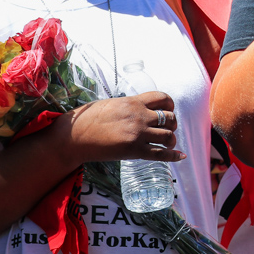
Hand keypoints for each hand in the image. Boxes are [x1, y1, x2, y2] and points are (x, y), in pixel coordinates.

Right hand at [64, 91, 183, 163]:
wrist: (73, 137)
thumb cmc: (88, 119)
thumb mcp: (112, 104)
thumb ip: (130, 105)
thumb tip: (141, 108)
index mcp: (133, 102)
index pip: (163, 98)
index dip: (169, 104)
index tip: (168, 109)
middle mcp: (139, 116)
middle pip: (169, 117)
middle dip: (172, 124)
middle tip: (167, 129)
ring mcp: (138, 134)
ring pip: (168, 136)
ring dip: (171, 139)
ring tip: (167, 143)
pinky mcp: (134, 151)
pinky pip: (160, 154)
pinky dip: (173, 156)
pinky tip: (180, 156)